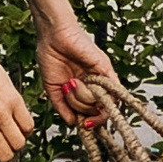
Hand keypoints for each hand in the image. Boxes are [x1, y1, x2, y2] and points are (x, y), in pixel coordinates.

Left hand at [0, 45, 35, 161]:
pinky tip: (17, 125)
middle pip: (5, 156)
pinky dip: (25, 130)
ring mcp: (1, 112)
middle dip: (4, 158)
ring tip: (10, 137)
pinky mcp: (14, 100)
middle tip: (2, 151)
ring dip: (16, 145)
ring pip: (19, 144)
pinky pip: (28, 126)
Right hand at [34, 14, 125, 129]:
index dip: (90, 123)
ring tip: (71, 83)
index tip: (82, 124)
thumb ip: (62, 107)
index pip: (93, 114)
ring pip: (105, 103)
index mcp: (83, 92)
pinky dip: (98, 92)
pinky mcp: (105, 68)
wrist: (51, 37)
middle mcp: (94, 87)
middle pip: (100, 111)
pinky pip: (112, 89)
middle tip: (69, 94)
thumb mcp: (54, 89)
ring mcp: (101, 78)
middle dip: (84, 109)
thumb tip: (73, 123)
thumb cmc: (51, 57)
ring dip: (85, 99)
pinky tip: (80, 84)